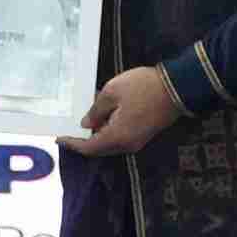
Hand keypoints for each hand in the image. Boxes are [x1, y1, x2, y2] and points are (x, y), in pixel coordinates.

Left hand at [56, 67, 181, 156]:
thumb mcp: (112, 92)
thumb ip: (96, 111)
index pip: (89, 148)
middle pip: (99, 149)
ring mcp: (137, 141)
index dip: (73, 144)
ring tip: (87, 118)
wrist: (177, 87)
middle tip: (70, 129)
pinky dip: (109, 130)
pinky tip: (104, 116)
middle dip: (84, 140)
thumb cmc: (143, 87)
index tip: (60, 139)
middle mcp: (127, 145)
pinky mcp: (143, 135)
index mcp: (117, 137)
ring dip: (97, 134)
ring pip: (110, 144)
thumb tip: (86, 124)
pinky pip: (120, 138)